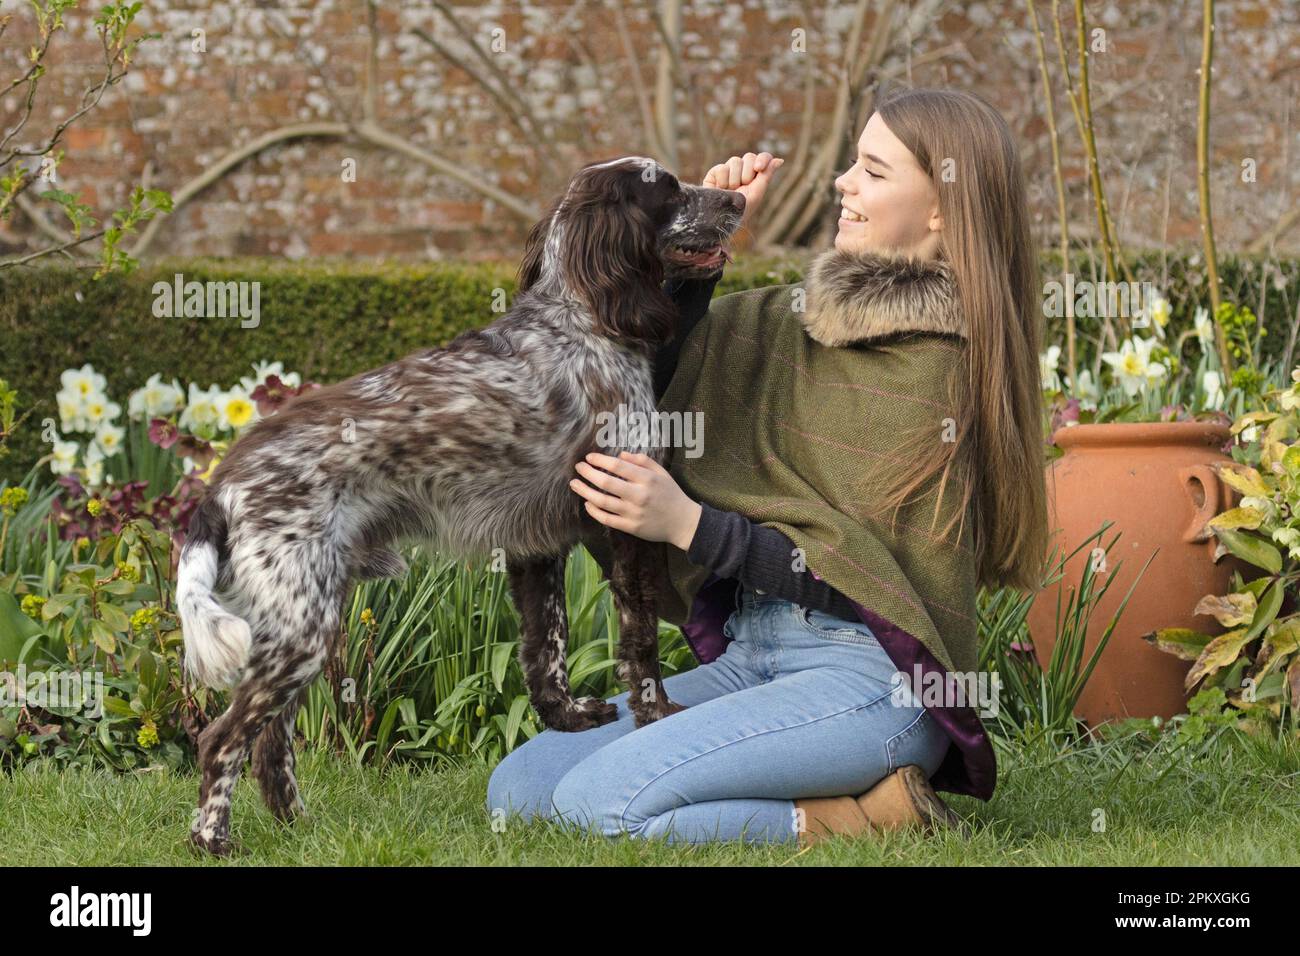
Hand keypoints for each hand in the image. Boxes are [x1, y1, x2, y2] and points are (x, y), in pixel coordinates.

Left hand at [570, 451, 701, 550]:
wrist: (682, 522)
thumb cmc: (671, 494)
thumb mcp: (661, 473)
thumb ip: (642, 461)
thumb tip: (620, 455)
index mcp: (647, 479)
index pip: (617, 466)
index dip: (600, 461)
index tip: (589, 458)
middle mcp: (639, 495)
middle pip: (606, 483)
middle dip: (588, 473)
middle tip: (578, 467)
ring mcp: (633, 513)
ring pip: (602, 501)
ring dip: (585, 491)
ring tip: (575, 484)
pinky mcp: (631, 527)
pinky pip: (607, 519)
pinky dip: (594, 511)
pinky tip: (587, 503)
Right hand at [703, 152, 784, 225]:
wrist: (720, 218)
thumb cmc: (741, 209)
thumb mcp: (757, 193)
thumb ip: (767, 174)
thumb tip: (780, 160)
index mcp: (756, 175)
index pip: (763, 157)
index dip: (762, 159)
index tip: (759, 168)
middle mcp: (742, 170)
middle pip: (749, 156)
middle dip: (747, 174)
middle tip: (742, 188)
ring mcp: (729, 170)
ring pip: (735, 161)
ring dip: (734, 180)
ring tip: (730, 192)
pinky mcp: (715, 173)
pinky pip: (722, 168)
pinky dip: (723, 181)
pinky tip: (720, 190)